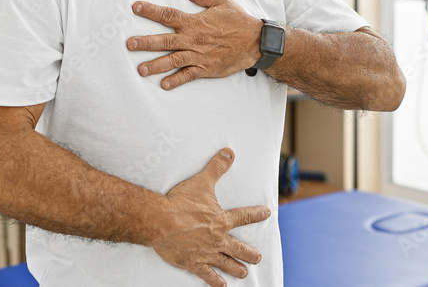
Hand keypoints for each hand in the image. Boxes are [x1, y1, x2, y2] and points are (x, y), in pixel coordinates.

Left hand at [128, 0, 261, 89]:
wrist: (256, 42)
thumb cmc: (238, 20)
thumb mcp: (220, 1)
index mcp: (194, 22)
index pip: (168, 15)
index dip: (151, 10)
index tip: (136, 7)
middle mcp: (193, 39)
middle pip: (165, 41)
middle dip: (146, 42)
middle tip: (130, 44)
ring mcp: (199, 55)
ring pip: (173, 60)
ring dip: (156, 65)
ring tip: (141, 69)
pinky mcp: (206, 68)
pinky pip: (188, 75)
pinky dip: (176, 80)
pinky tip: (164, 84)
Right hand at [152, 148, 270, 285]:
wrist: (161, 221)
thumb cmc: (180, 202)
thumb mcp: (201, 181)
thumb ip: (217, 167)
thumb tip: (229, 153)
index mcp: (220, 220)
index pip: (243, 216)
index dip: (256, 214)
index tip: (266, 214)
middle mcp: (217, 238)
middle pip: (237, 247)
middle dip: (249, 253)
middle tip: (258, 257)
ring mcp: (205, 252)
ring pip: (225, 262)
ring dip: (236, 268)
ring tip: (245, 273)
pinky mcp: (192, 262)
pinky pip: (206, 274)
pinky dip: (214, 281)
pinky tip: (221, 285)